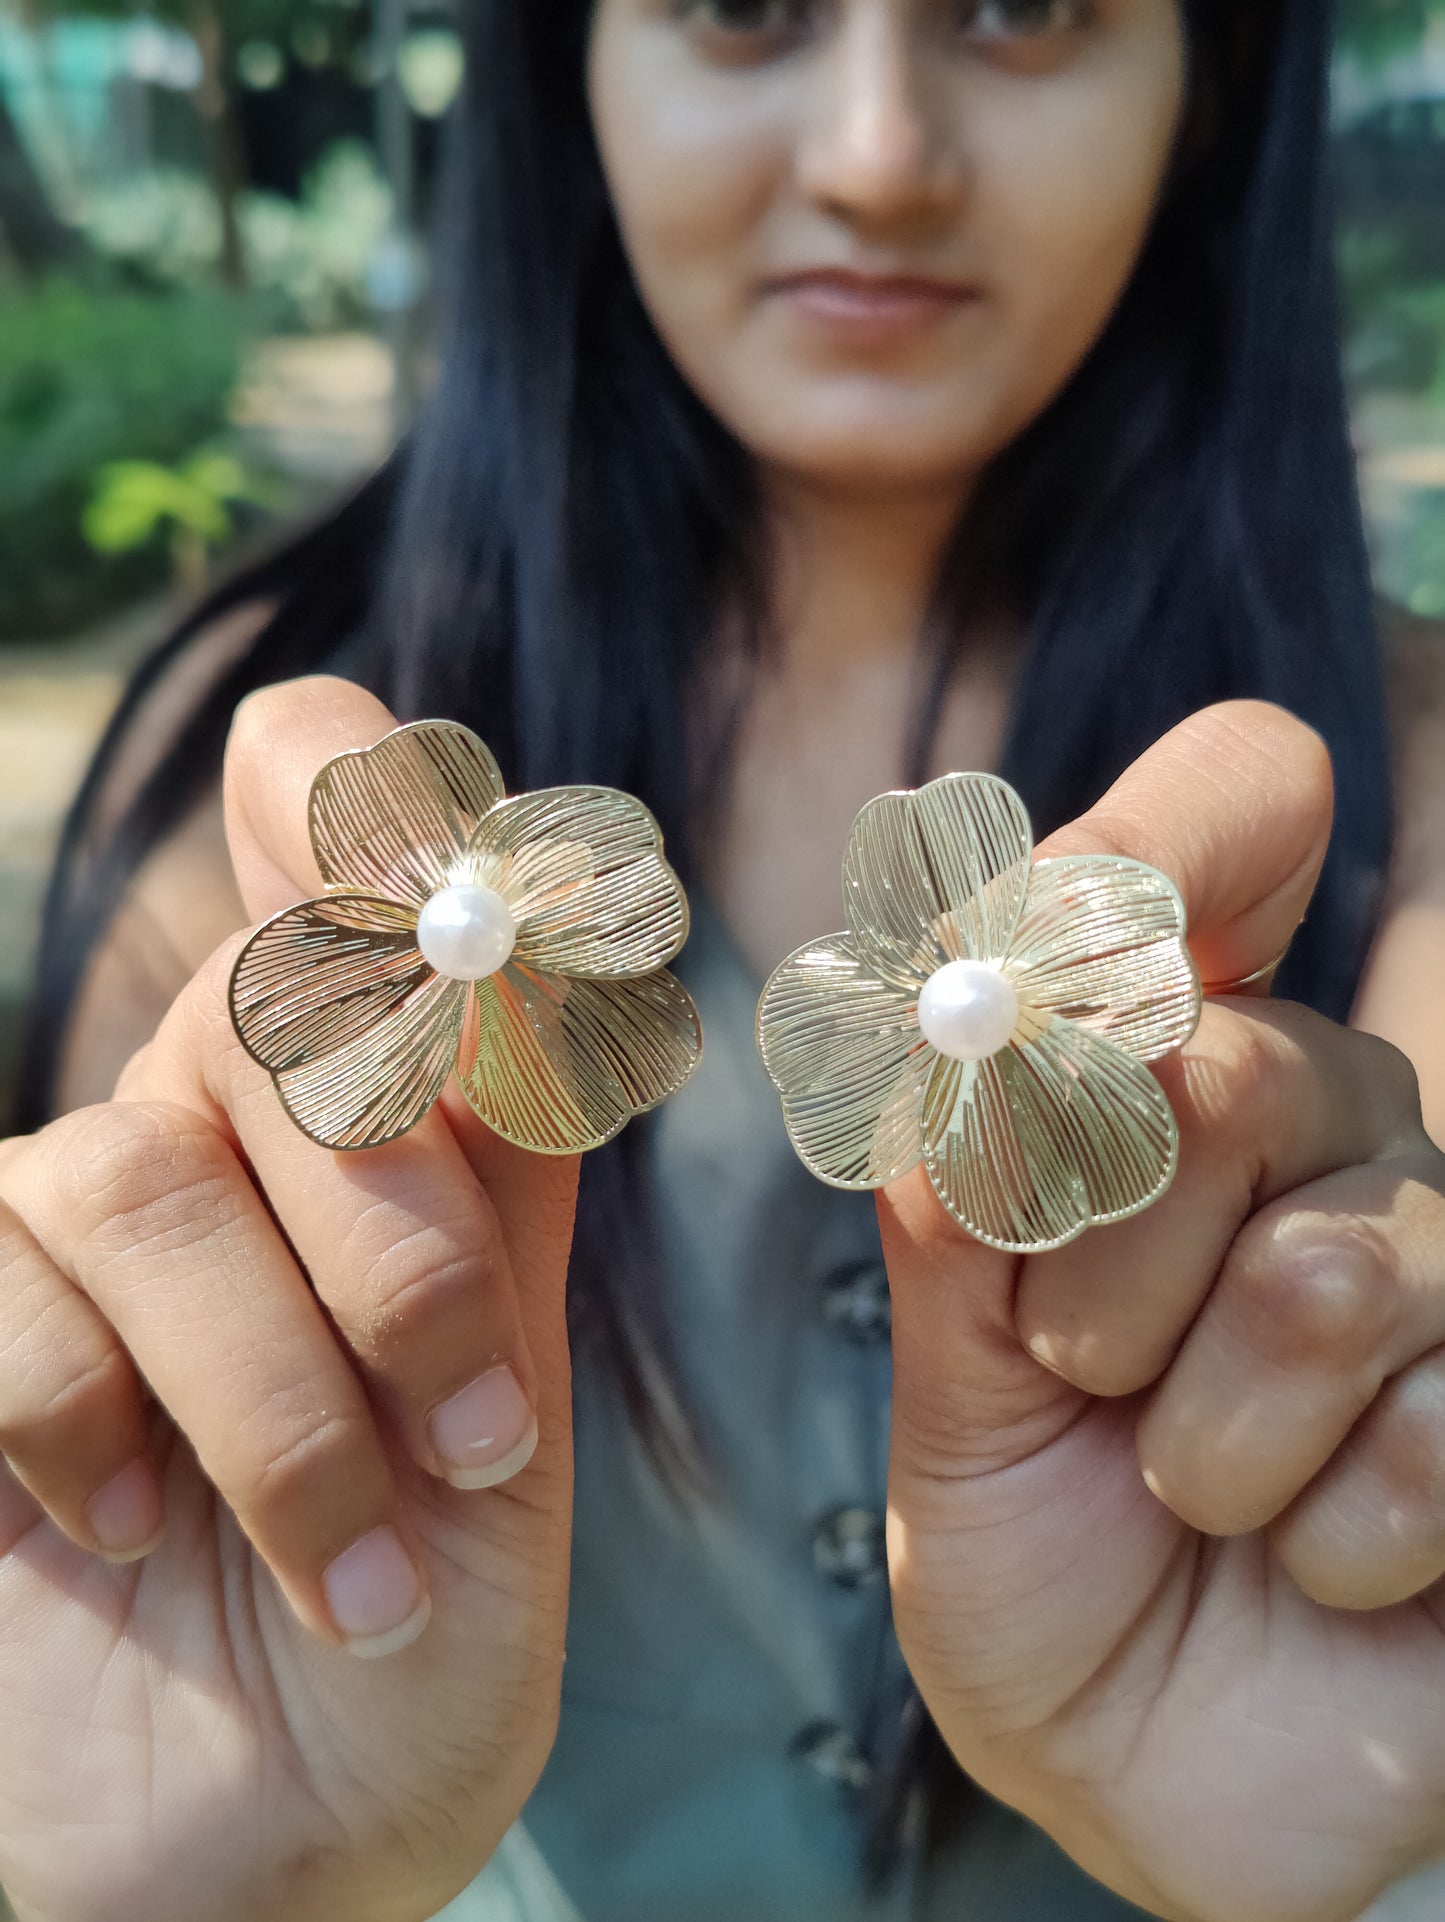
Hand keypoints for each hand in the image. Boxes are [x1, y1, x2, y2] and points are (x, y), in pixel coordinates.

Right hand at [0, 679, 576, 1921]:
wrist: (246, 1858)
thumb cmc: (402, 1661)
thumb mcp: (504, 1451)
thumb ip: (502, 1230)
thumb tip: (531, 997)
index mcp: (401, 1149)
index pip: (370, 897)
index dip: (380, 805)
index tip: (449, 849)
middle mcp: (242, 1146)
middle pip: (282, 1012)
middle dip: (394, 1231)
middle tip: (470, 1442)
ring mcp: (87, 1218)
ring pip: (148, 1162)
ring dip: (274, 1390)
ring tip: (347, 1570)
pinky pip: (7, 1265)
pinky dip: (96, 1417)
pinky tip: (135, 1527)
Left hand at [881, 703, 1444, 1921]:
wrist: (1131, 1762)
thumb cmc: (1034, 1546)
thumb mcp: (952, 1383)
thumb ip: (964, 1216)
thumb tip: (969, 1043)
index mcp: (1167, 1081)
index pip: (1224, 837)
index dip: (1174, 826)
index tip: (1091, 894)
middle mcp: (1325, 1129)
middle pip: (1243, 1064)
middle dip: (1104, 1254)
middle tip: (1078, 1366)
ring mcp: (1436, 1260)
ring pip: (1336, 1266)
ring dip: (1204, 1428)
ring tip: (1188, 1488)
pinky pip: (1431, 1426)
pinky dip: (1322, 1534)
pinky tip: (1313, 1560)